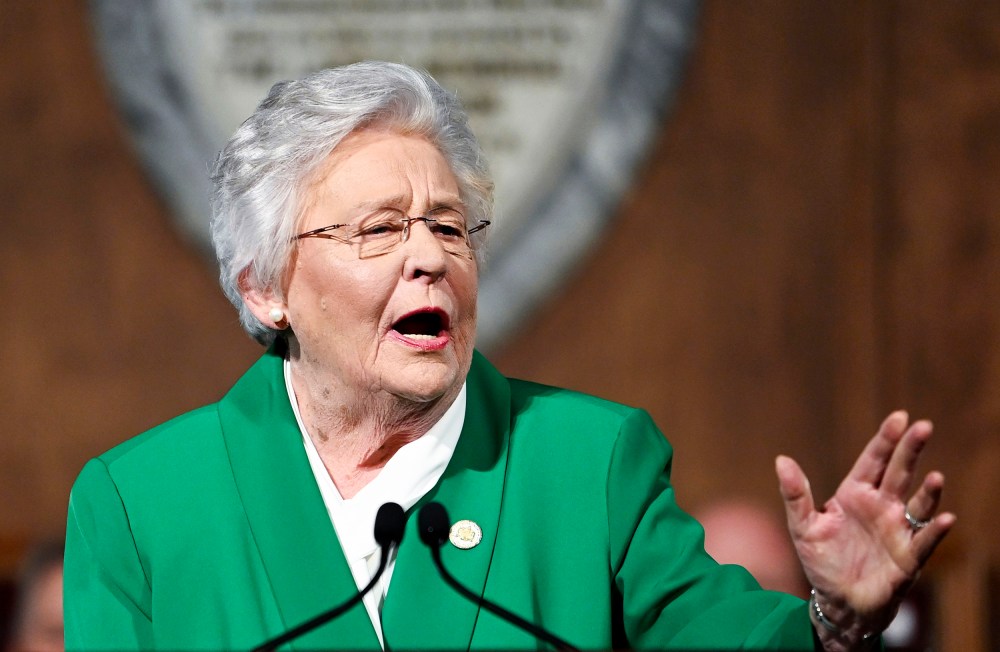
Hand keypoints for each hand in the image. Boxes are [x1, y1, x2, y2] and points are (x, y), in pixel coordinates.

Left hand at [775, 411, 954, 648]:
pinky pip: (924, 541)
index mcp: (855, 494)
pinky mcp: (908, 557)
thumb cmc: (822, 560)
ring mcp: (897, 530)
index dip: (886, 439)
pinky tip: (944, 519)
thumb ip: (795, 494)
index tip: (900, 417)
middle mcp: (881, 507)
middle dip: (910, 450)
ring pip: (917, 504)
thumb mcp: (803, 526)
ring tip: (935, 476)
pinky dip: (935, 530)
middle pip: (899, 472)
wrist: (838, 601)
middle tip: (924, 426)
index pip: (873, 460)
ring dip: (928, 491)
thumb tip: (781, 459)